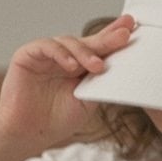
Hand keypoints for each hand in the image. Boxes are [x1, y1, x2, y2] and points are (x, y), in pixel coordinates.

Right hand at [0, 15, 134, 152]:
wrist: (29, 133)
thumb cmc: (57, 119)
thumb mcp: (87, 101)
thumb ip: (100, 82)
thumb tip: (124, 65)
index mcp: (80, 66)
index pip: (100, 48)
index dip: (114, 37)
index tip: (132, 27)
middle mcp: (64, 57)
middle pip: (88, 41)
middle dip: (107, 38)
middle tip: (124, 35)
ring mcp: (46, 55)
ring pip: (69, 42)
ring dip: (85, 52)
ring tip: (97, 66)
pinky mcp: (28, 55)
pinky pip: (47, 47)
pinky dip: (61, 54)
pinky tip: (72, 66)